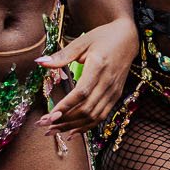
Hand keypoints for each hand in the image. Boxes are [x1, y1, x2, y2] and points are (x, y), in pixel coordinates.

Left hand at [38, 17, 137, 134]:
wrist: (129, 38)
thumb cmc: (103, 37)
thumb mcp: (82, 42)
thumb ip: (62, 55)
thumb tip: (40, 62)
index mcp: (98, 67)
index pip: (81, 93)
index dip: (65, 106)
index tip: (49, 116)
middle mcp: (107, 82)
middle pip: (86, 109)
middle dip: (64, 120)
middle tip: (45, 126)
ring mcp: (113, 91)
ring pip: (93, 116)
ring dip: (73, 126)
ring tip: (54, 130)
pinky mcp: (116, 96)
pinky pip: (101, 116)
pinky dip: (87, 126)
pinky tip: (73, 131)